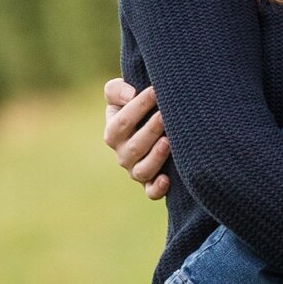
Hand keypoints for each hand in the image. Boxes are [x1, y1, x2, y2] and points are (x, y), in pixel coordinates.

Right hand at [103, 78, 170, 199]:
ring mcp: (136, 170)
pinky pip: (151, 192)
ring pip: (142, 171)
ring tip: (169, 142)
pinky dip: (157, 188)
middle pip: (134, 147)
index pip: (121, 122)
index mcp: (113, 132)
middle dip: (151, 131)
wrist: (155, 124)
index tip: (156, 91)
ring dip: (155, 157)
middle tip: (166, 115)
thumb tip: (130, 95)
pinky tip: (167, 179)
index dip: (138, 107)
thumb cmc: (138, 106)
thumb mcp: (122, 94)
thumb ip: (117, 90)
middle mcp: (122, 154)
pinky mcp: (150, 183)